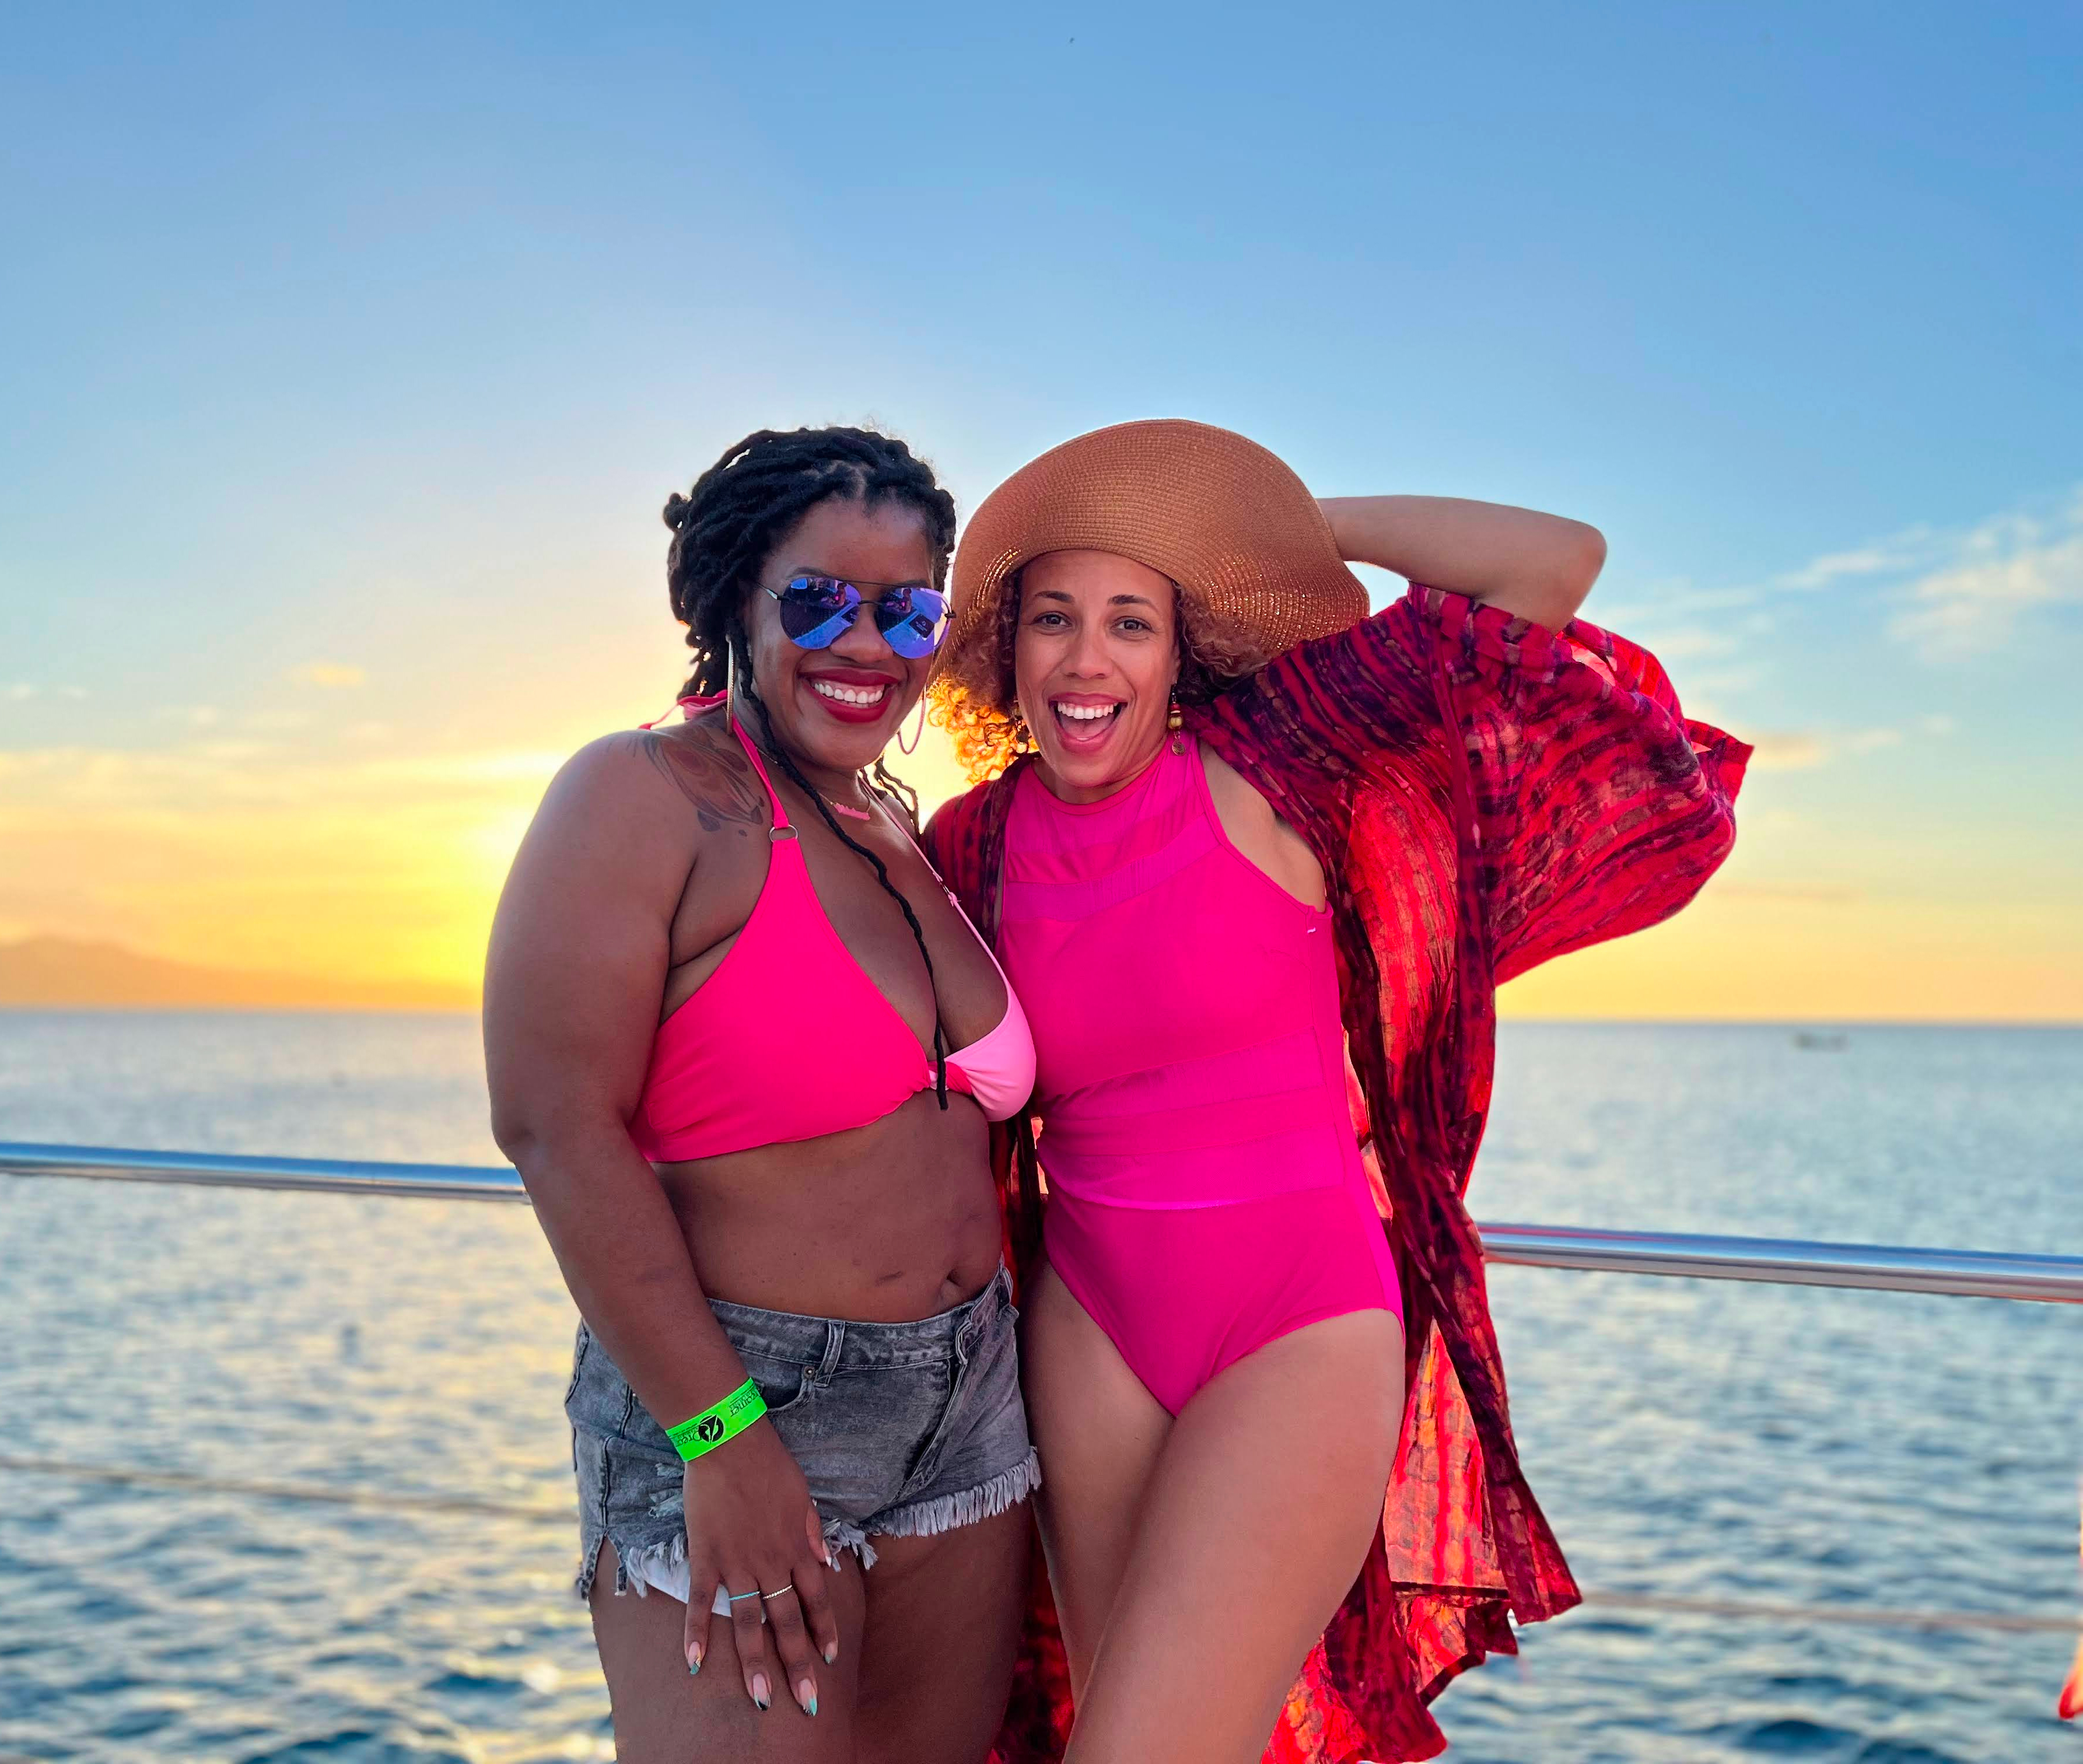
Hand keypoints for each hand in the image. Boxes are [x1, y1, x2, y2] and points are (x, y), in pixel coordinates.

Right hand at [682, 1418, 840, 1716]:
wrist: (729, 1441)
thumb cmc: (770, 1464)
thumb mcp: (803, 1496)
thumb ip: (812, 1533)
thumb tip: (828, 1562)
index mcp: (798, 1547)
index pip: (816, 1600)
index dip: (823, 1631)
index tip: (828, 1660)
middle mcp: (772, 1563)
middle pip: (788, 1622)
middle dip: (799, 1665)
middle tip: (807, 1703)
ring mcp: (738, 1564)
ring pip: (750, 1624)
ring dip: (756, 1665)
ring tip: (762, 1701)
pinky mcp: (706, 1557)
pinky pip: (703, 1602)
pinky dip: (698, 1632)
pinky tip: (694, 1663)